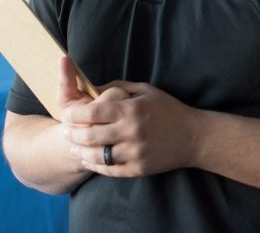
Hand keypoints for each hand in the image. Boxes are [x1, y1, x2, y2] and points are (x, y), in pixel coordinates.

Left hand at [61, 75, 200, 178]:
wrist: (194, 136)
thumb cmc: (168, 109)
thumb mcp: (145, 90)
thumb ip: (116, 88)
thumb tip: (90, 88)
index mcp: (132, 109)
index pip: (92, 112)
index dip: (74, 114)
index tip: (68, 113)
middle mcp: (132, 131)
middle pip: (88, 135)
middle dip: (71, 133)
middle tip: (65, 130)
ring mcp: (135, 152)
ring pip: (95, 156)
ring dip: (79, 151)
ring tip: (73, 146)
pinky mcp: (138, 169)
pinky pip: (108, 170)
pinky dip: (94, 165)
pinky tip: (89, 158)